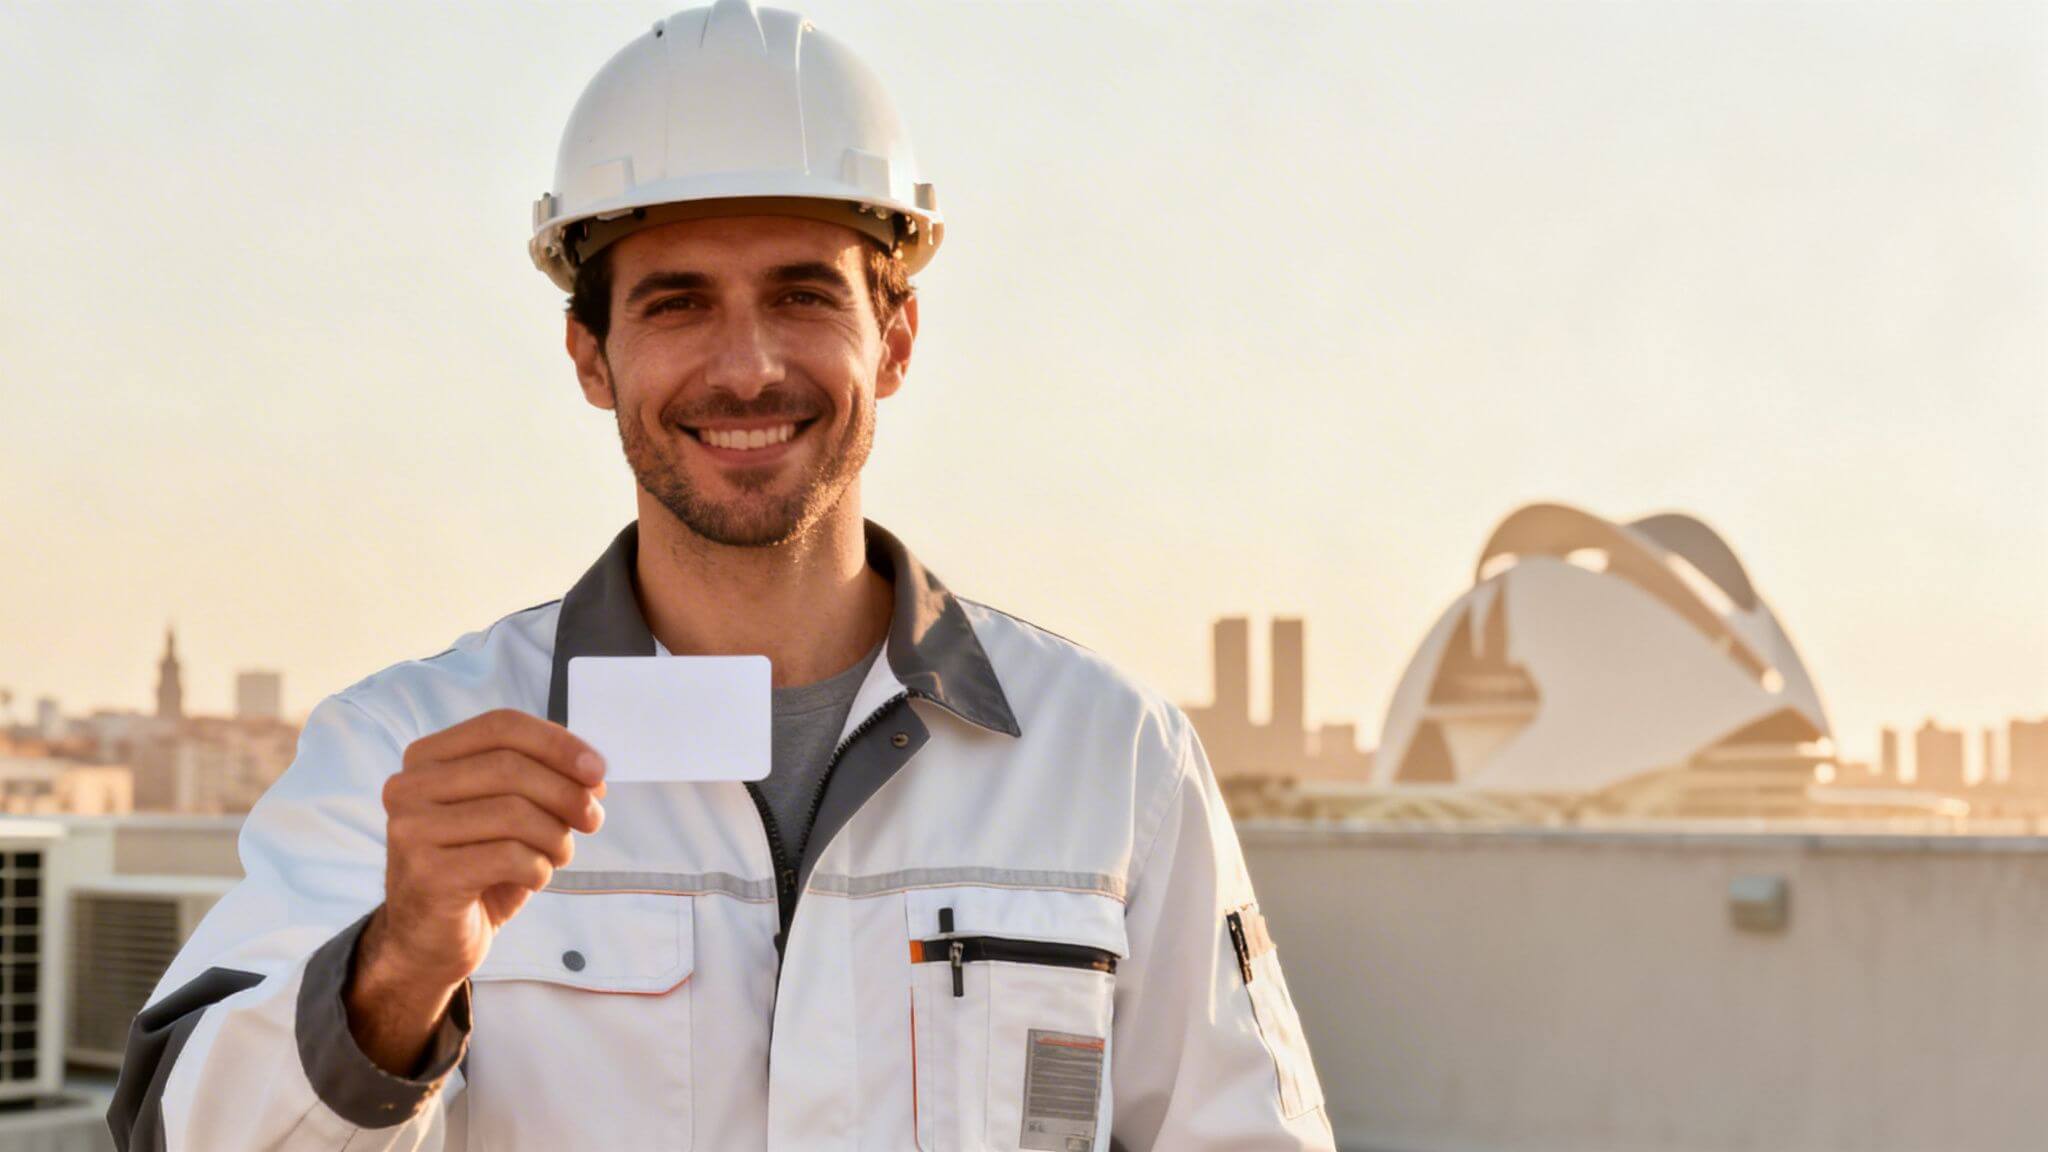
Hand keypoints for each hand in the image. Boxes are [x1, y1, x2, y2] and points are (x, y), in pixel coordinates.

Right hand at [346, 708, 605, 1074]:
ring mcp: (412, 831)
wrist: (429, 942)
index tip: (598, 771)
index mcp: (427, 759)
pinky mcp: (428, 874)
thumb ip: (543, 784)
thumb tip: (593, 775)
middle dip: (567, 792)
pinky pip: (509, 857)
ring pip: (514, 812)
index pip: (501, 726)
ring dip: (556, 836)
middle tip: (593, 819)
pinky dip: (539, 868)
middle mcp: (409, 788)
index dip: (558, 743)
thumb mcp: (508, 817)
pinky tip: (535, 878)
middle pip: (511, 767)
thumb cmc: (475, 870)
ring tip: (560, 854)